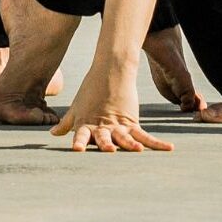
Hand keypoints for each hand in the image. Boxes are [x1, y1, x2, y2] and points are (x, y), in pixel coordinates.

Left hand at [51, 56, 174, 152]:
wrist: (111, 71)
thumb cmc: (90, 92)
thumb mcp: (76, 108)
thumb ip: (66, 123)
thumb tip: (53, 134)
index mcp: (87, 123)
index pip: (81, 134)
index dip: (79, 141)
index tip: (77, 149)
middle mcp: (103, 126)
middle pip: (104, 138)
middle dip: (105, 145)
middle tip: (109, 150)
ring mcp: (118, 125)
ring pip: (125, 137)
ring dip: (130, 144)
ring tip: (138, 150)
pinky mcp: (132, 121)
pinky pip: (145, 135)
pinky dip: (157, 143)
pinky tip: (168, 148)